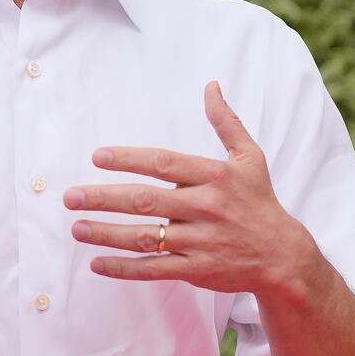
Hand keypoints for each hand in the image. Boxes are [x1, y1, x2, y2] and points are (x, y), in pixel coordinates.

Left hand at [65, 81, 323, 294]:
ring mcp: (200, 241)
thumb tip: (211, 86)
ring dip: (107, 234)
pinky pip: (155, 269)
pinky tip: (97, 264)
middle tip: (71, 196)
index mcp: (214, 176)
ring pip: (146, 237)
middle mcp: (205, 207)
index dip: (130, 159)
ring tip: (77, 227)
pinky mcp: (197, 269)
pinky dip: (124, 268)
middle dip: (105, 198)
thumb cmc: (259, 201)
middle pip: (147, 201)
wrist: (283, 256)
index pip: (164, 164)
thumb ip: (226, 122)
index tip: (98, 157)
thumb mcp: (250, 157)